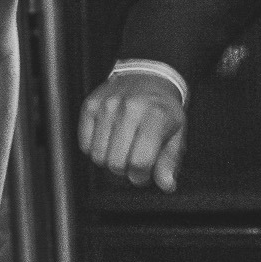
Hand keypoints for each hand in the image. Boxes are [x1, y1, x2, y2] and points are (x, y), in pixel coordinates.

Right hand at [79, 71, 186, 191]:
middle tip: (132, 161)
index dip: (141, 175)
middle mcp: (130, 108)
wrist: (148, 76)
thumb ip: (170, 161)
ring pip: (98, 156)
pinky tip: (108, 141)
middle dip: (124, 170)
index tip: (144, 172)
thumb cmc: (163, 109)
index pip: (140, 161)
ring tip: (121, 150)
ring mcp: (107, 105)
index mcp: (155, 116)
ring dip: (109, 160)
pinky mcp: (90, 105)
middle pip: (116, 162)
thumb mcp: (176, 133)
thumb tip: (166, 185)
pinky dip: (95, 149)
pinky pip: (84, 143)